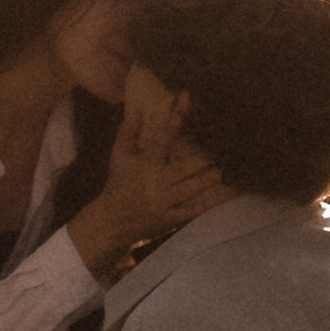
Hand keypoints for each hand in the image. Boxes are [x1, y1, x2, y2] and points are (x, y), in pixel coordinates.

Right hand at [68, 74, 225, 272]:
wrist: (110, 220)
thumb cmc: (118, 183)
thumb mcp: (118, 156)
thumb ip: (128, 133)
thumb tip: (136, 111)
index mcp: (146, 164)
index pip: (163, 140)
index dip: (174, 123)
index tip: (186, 110)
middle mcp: (155, 181)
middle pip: (182, 168)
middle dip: (200, 160)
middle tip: (216, 153)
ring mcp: (161, 201)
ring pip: (187, 189)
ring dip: (204, 181)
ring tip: (218, 173)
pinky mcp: (165, 219)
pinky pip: (183, 214)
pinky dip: (195, 209)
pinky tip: (208, 203)